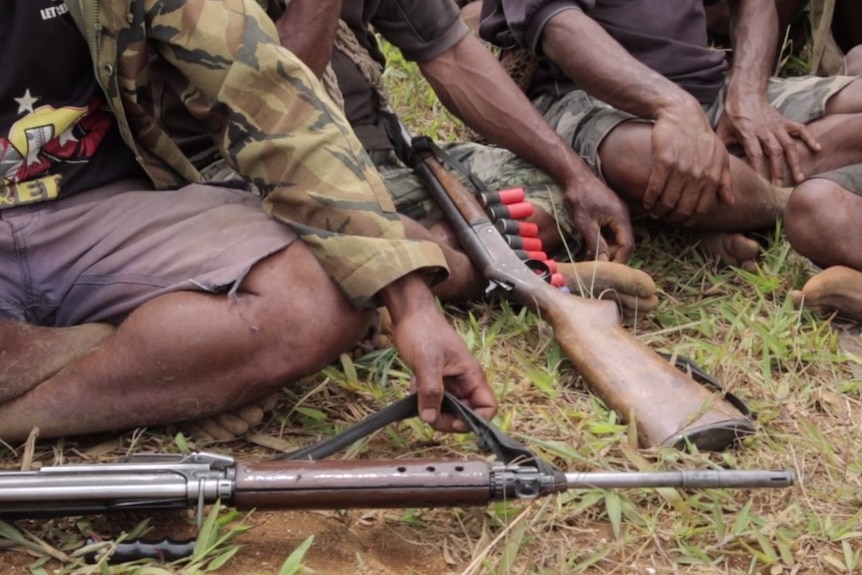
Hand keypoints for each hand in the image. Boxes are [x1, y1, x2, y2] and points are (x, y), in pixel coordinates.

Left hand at [380, 274, 496, 431]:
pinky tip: (413, 384)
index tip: (453, 421)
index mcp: (471, 375)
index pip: (487, 407)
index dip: (475, 420)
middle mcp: (464, 381)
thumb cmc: (423, 331)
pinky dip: (423, 399)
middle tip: (427, 413)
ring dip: (433, 408)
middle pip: (466, 413)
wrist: (409, 313)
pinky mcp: (436, 379)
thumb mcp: (427, 363)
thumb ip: (431, 391)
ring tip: (418, 392)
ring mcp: (450, 381)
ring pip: (448, 409)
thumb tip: (430, 418)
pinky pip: (434, 399)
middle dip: (448, 419)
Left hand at [564, 178, 633, 262]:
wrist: (575, 177)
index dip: (619, 260)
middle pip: (625, 243)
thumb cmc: (579, 198)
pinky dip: (605, 241)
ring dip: (608, 249)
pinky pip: (613, 232)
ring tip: (594, 258)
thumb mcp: (585, 223)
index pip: (627, 245)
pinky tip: (593, 247)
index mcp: (621, 218)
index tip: (607, 270)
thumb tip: (603, 261)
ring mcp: (619, 215)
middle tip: (598, 266)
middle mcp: (624, 217)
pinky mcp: (612, 214)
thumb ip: (596, 243)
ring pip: (618, 238)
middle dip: (613, 256)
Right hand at [645, 108, 732, 225]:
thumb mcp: (720, 156)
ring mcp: (681, 167)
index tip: (681, 221)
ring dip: (659, 210)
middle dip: (672, 217)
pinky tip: (647, 201)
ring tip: (655, 211)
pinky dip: (650, 198)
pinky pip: (655, 187)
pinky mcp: (664, 161)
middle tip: (665, 218)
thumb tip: (729, 202)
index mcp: (713, 175)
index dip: (690, 218)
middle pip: (683, 207)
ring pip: (668, 200)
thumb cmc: (702, 136)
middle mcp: (698, 174)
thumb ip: (725, 180)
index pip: (702, 207)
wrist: (682, 114)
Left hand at [716, 95, 819, 185]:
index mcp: (748, 134)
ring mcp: (776, 126)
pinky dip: (809, 138)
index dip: (759, 169)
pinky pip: (799, 129)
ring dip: (794, 161)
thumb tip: (715, 168)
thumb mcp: (722, 131)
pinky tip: (817, 149)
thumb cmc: (732, 116)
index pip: (755, 154)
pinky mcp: (784, 121)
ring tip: (799, 178)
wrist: (745, 94)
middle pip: (774, 152)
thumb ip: (721, 149)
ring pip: (789, 144)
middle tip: (779, 186)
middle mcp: (764, 131)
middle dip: (777, 170)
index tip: (761, 183)